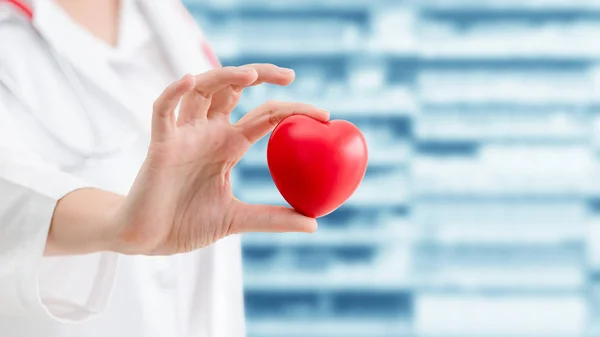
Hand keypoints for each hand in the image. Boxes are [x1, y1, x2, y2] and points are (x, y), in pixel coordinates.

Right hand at [112, 64, 328, 254]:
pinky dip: (174, 93)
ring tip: (250, 75)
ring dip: (223, 76)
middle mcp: (208, 133)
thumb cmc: (187, 223)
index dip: (292, 110)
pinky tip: (190, 80)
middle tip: (290, 75)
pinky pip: (163, 110)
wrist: (148, 239)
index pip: (265, 117)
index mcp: (228, 146)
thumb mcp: (237, 219)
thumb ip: (272, 218)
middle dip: (260, 75)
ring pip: (201, 90)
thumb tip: (315, 223)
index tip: (324, 115)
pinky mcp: (160, 144)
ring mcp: (183, 135)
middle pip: (234, 89)